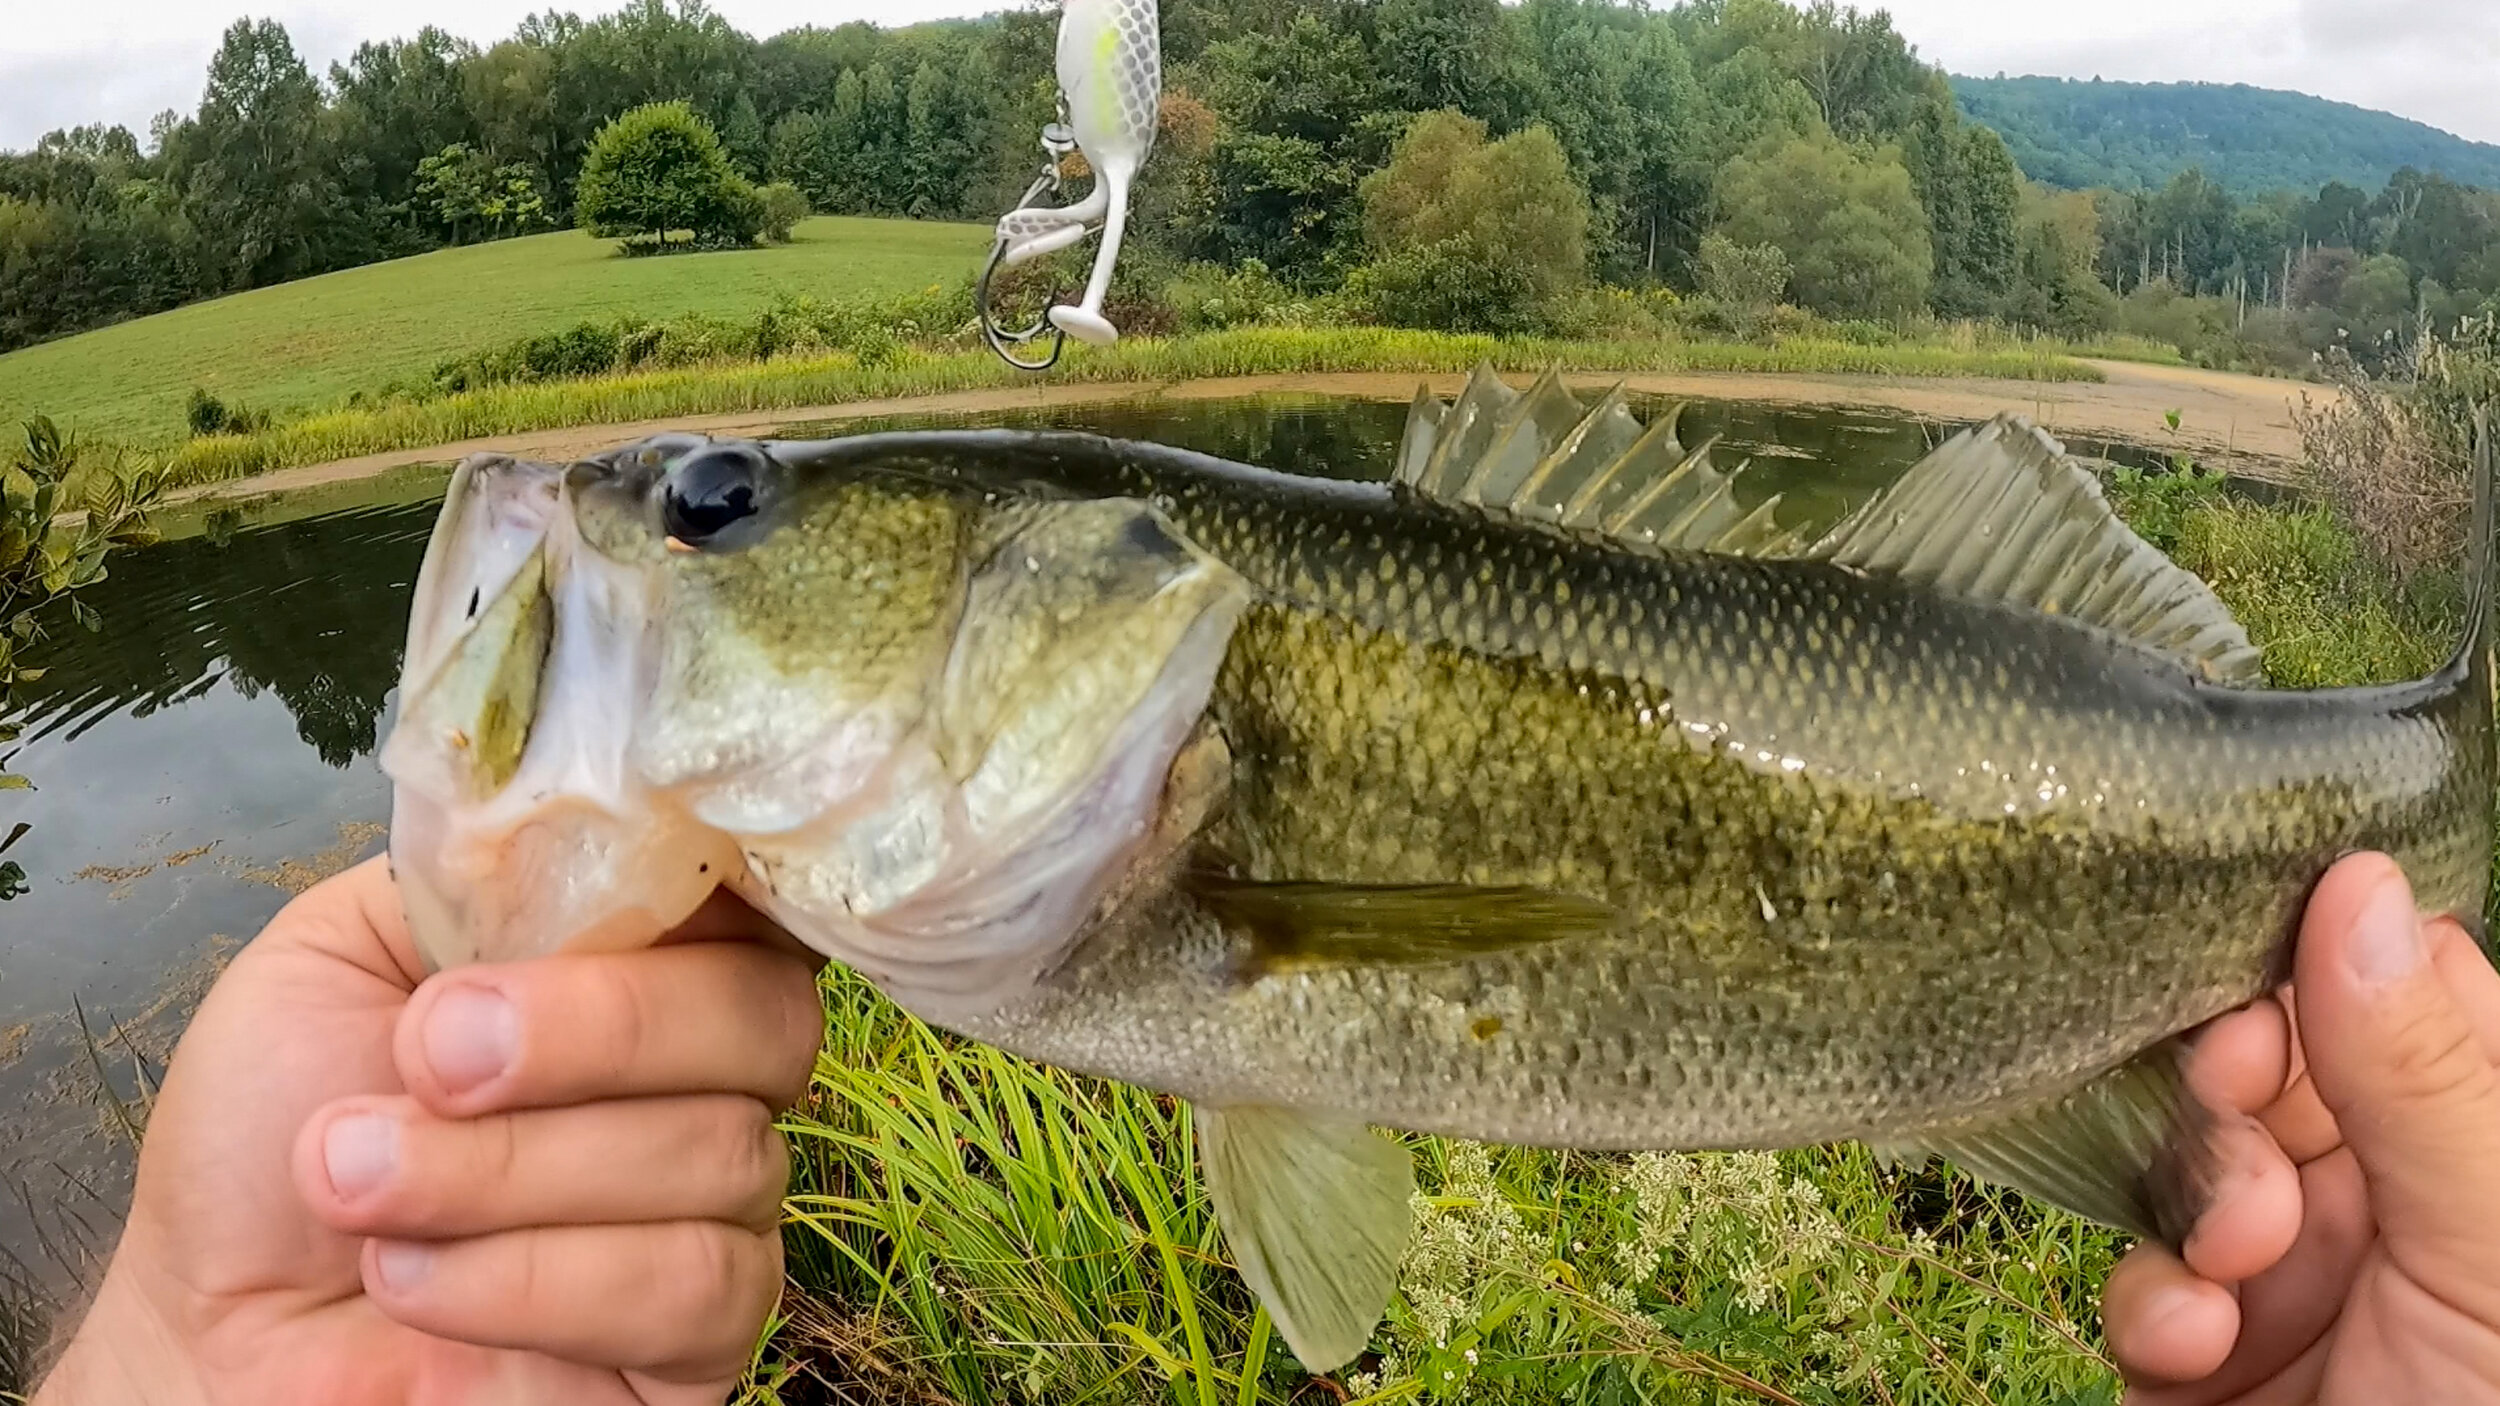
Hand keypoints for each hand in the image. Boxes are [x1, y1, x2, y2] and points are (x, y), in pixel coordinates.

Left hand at [33, 858, 826, 1405]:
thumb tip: (602, 822)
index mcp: (643, 967)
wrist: (210, 1324)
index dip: (717, 887)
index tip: (602, 893)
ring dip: (510, 1171)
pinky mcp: (701, 1348)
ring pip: (723, 1157)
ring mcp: (717, 1216)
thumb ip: (479, 876)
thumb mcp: (341, 949)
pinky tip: (416, 1280)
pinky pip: (698, 1288)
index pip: (763, 901)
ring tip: (361, 1185)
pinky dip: (536, 1280)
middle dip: (594, 1030)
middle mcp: (706, 1084)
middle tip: (431, 1058)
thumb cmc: (269, 1140)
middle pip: (768, 1019)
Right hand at [2103, 853, 2499, 1402]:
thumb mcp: (2498, 1259)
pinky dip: (2157, 1304)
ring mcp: (2305, 1288)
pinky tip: (2194, 1343)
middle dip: (2239, 1088)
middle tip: (2230, 1105)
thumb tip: (2357, 882)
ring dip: (2197, 1202)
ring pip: (2199, 1167)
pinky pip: (2153, 1286)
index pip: (2408, 993)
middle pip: (2281, 1068)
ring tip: (2234, 1263)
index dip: (2324, 972)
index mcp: (2497, 1158)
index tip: (2263, 986)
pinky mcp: (2211, 1366)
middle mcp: (2409, 1208)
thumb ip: (2431, 1078)